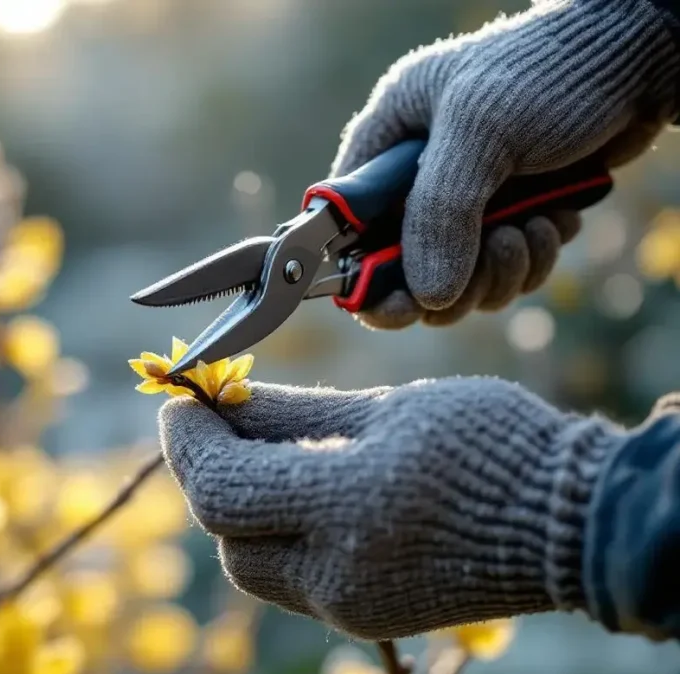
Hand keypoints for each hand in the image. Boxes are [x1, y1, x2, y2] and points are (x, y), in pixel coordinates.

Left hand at [158, 380, 623, 639]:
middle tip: (212, 423)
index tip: (179, 401)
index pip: (223, 488)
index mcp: (350, 504)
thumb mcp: (387, 409)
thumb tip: (224, 400)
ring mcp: (350, 605)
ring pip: (251, 564)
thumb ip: (293, 413)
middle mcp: (340, 571)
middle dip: (207, 474)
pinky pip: (290, 579)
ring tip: (257, 452)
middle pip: (225, 534)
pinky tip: (297, 491)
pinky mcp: (363, 616)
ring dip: (238, 509)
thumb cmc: (489, 445)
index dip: (187, 443)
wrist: (567, 524)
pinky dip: (276, 534)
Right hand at [333, 0, 678, 329]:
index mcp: (387, 143)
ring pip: (457, 278)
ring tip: (529, 231)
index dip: (361, 274)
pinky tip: (552, 222)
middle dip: (450, 278)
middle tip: (492, 255)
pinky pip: (502, 269)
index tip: (398, 305)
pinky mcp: (508, 214)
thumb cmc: (545, 75)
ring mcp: (464, 199)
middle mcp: (416, 176)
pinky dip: (531, 259)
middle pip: (402, 268)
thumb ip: (440, 215)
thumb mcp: (480, 132)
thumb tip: (426, 299)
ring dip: (499, 271)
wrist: (636, 60)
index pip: (346, 227)